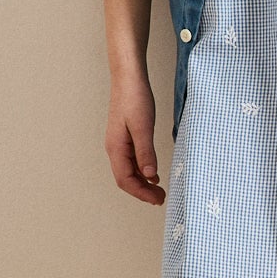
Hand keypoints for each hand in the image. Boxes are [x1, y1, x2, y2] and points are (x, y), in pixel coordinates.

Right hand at [105, 72, 165, 204]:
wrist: (129, 77)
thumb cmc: (134, 98)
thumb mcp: (143, 127)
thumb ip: (145, 152)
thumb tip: (149, 176)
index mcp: (116, 148)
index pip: (125, 180)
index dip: (141, 193)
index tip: (157, 199)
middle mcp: (115, 148)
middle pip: (126, 179)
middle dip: (142, 191)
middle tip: (161, 198)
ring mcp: (119, 143)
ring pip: (129, 171)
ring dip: (143, 183)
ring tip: (159, 190)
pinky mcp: (125, 137)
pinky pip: (132, 160)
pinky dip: (142, 170)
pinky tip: (153, 173)